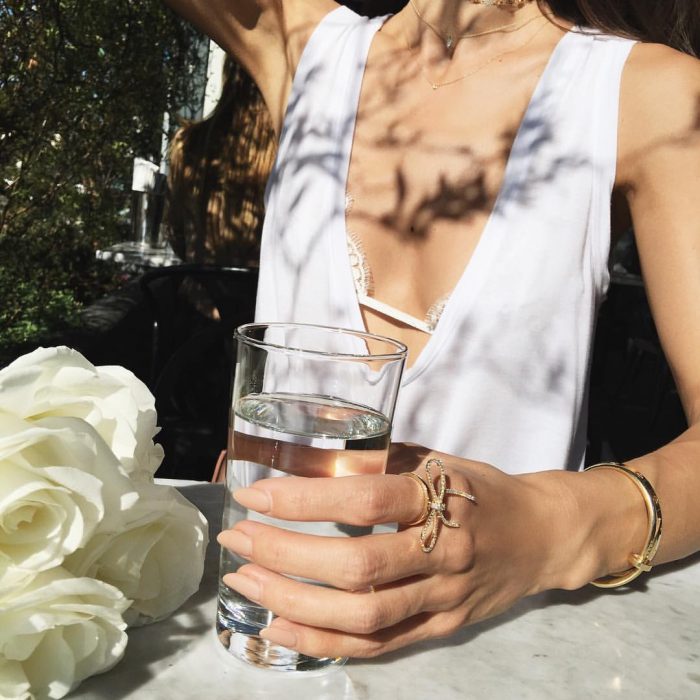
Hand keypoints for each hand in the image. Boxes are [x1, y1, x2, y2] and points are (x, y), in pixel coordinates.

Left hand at [217, 444, 569, 657]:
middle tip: (239, 538)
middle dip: (285, 554)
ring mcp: (443, 598)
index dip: (305, 500)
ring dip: (293, 602)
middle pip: (355, 566)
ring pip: (361, 616)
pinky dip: (323, 642)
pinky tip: (280, 627)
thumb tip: (319, 460)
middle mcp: (443, 554)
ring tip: (246, 583)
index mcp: (443, 499)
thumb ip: (385, 463)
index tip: (257, 495)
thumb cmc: (484, 490)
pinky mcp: (442, 628)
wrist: (543, 534)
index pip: (365, 502)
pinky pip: (378, 645)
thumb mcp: (442, 460)